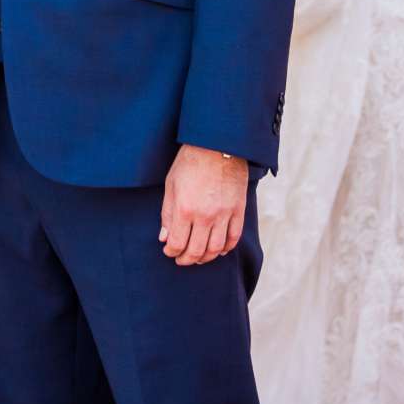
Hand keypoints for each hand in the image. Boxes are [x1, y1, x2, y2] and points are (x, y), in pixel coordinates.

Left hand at [160, 144, 248, 266]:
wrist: (217, 144)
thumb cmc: (190, 162)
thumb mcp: (171, 185)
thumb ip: (167, 214)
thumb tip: (164, 238)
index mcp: (185, 209)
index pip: (177, 244)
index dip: (171, 252)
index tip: (169, 251)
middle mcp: (205, 216)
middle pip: (197, 251)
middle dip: (186, 259)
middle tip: (182, 259)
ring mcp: (224, 214)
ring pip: (216, 248)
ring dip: (206, 258)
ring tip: (199, 257)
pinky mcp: (238, 209)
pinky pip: (234, 237)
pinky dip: (227, 248)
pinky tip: (220, 250)